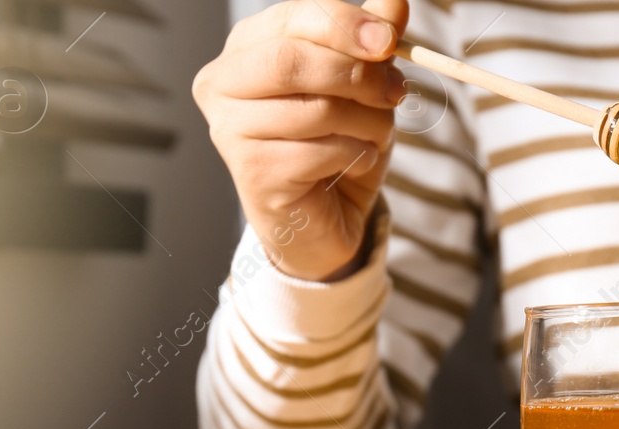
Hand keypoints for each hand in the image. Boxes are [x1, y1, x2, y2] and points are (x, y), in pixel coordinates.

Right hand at [194, 0, 407, 281]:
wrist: (318, 218)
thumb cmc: (332, 141)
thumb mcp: (360, 83)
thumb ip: (371, 39)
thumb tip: (394, 1)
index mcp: (244, 49)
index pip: (291, 19)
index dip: (344, 24)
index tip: (389, 40)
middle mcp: (222, 84)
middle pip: (291, 60)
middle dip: (357, 74)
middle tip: (395, 91)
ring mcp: (230, 131)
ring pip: (315, 109)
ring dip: (368, 121)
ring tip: (375, 133)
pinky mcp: (253, 173)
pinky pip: (322, 151)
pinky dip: (356, 155)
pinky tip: (352, 163)